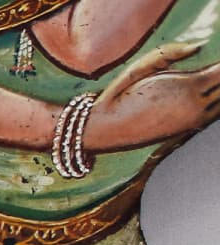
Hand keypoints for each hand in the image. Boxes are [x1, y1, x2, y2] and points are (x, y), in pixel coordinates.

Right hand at [90, 59, 219, 148]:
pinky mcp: (187, 127)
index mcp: (188, 87)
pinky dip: (218, 103)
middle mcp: (196, 105)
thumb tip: (199, 46)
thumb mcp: (141, 67)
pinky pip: (214, 114)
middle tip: (218, 74)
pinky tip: (214, 94)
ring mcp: (193, 119)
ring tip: (215, 84)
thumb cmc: (121, 94)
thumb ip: (169, 53)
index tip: (219, 64)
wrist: (106, 129)